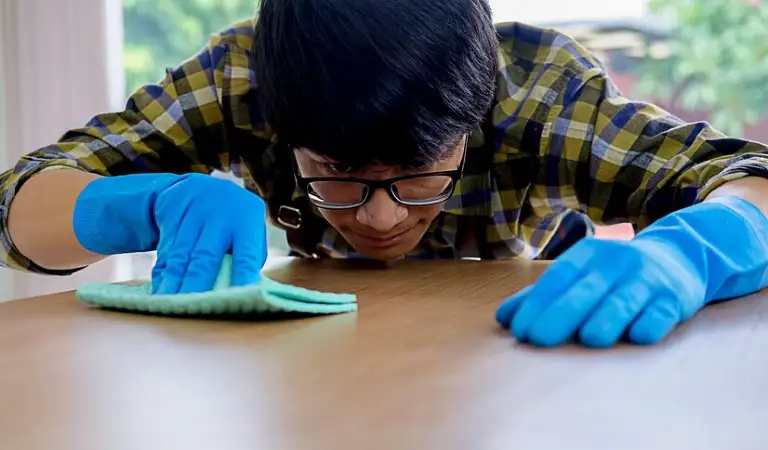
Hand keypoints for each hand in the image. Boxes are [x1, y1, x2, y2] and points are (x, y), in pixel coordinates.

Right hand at [151, 173, 266, 293]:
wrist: (200, 187)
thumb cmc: (234, 222)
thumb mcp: (250, 232)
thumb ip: (249, 260)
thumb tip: (245, 292)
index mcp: (246, 222)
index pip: (246, 255)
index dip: (243, 277)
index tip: (240, 299)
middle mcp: (220, 217)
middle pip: (206, 256)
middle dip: (197, 283)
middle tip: (192, 306)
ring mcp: (193, 214)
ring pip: (182, 254)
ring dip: (175, 281)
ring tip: (170, 303)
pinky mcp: (172, 217)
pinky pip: (166, 249)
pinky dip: (163, 272)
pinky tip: (161, 289)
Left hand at [495, 196, 767, 347]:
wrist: (678, 256)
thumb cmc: (614, 274)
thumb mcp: (580, 274)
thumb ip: (542, 295)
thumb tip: (503, 318)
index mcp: (587, 255)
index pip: (558, 278)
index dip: (538, 303)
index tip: (520, 329)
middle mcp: (616, 263)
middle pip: (586, 290)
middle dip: (563, 314)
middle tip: (540, 339)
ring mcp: (646, 279)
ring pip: (624, 300)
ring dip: (608, 319)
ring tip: (590, 339)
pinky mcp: (674, 297)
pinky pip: (662, 312)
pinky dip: (652, 323)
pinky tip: (639, 335)